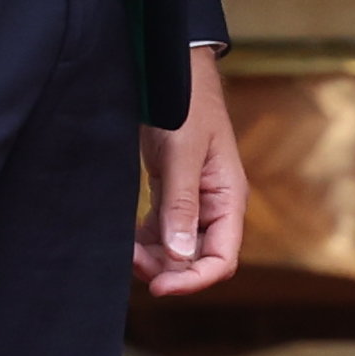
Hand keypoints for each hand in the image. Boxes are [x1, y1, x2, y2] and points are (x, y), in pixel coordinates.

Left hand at [134, 48, 245, 295]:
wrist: (170, 69)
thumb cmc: (186, 103)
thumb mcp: (184, 152)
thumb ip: (182, 203)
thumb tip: (178, 255)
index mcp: (228, 199)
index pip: (221, 259)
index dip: (194, 280)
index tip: (160, 287)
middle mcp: (214, 206)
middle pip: (196, 260)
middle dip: (167, 270)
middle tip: (133, 263)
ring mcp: (193, 201)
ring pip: (175, 250)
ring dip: (152, 258)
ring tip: (126, 250)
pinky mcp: (172, 192)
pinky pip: (161, 231)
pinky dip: (144, 241)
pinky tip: (127, 239)